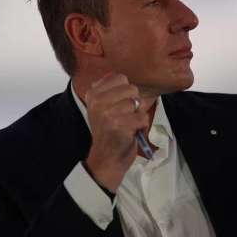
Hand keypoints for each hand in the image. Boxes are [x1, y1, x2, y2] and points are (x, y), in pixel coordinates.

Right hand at [83, 73, 148, 191]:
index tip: (119, 105)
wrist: (106, 159)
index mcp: (93, 95)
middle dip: (134, 104)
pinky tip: (132, 132)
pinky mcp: (120, 125)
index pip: (120, 77)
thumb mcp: (101, 108)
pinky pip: (143, 117)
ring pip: (138, 103)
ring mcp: (108, 114)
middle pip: (131, 89)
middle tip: (125, 117)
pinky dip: (142, 126)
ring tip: (128, 125)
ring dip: (138, 116)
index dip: (126, 91)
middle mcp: (98, 102)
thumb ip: (110, 91)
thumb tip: (122, 77)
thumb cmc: (108, 133)